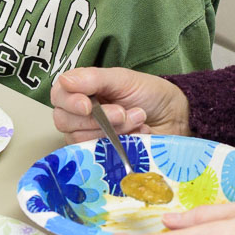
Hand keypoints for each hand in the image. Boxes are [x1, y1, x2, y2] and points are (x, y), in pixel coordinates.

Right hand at [50, 67, 188, 142]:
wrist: (176, 117)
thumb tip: (65, 80)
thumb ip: (93, 78)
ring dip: (113, 129)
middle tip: (122, 111)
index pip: (58, 97)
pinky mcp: (101, 155)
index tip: (87, 105)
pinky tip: (136, 135)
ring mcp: (90, 137)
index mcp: (82, 91)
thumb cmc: (149, 95)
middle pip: (64, 120)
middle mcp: (80, 115)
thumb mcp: (123, 79)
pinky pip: (97, 154)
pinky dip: (120, 143)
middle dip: (96, 118)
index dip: (69, 102)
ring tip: (136, 118)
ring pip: (81, 138)